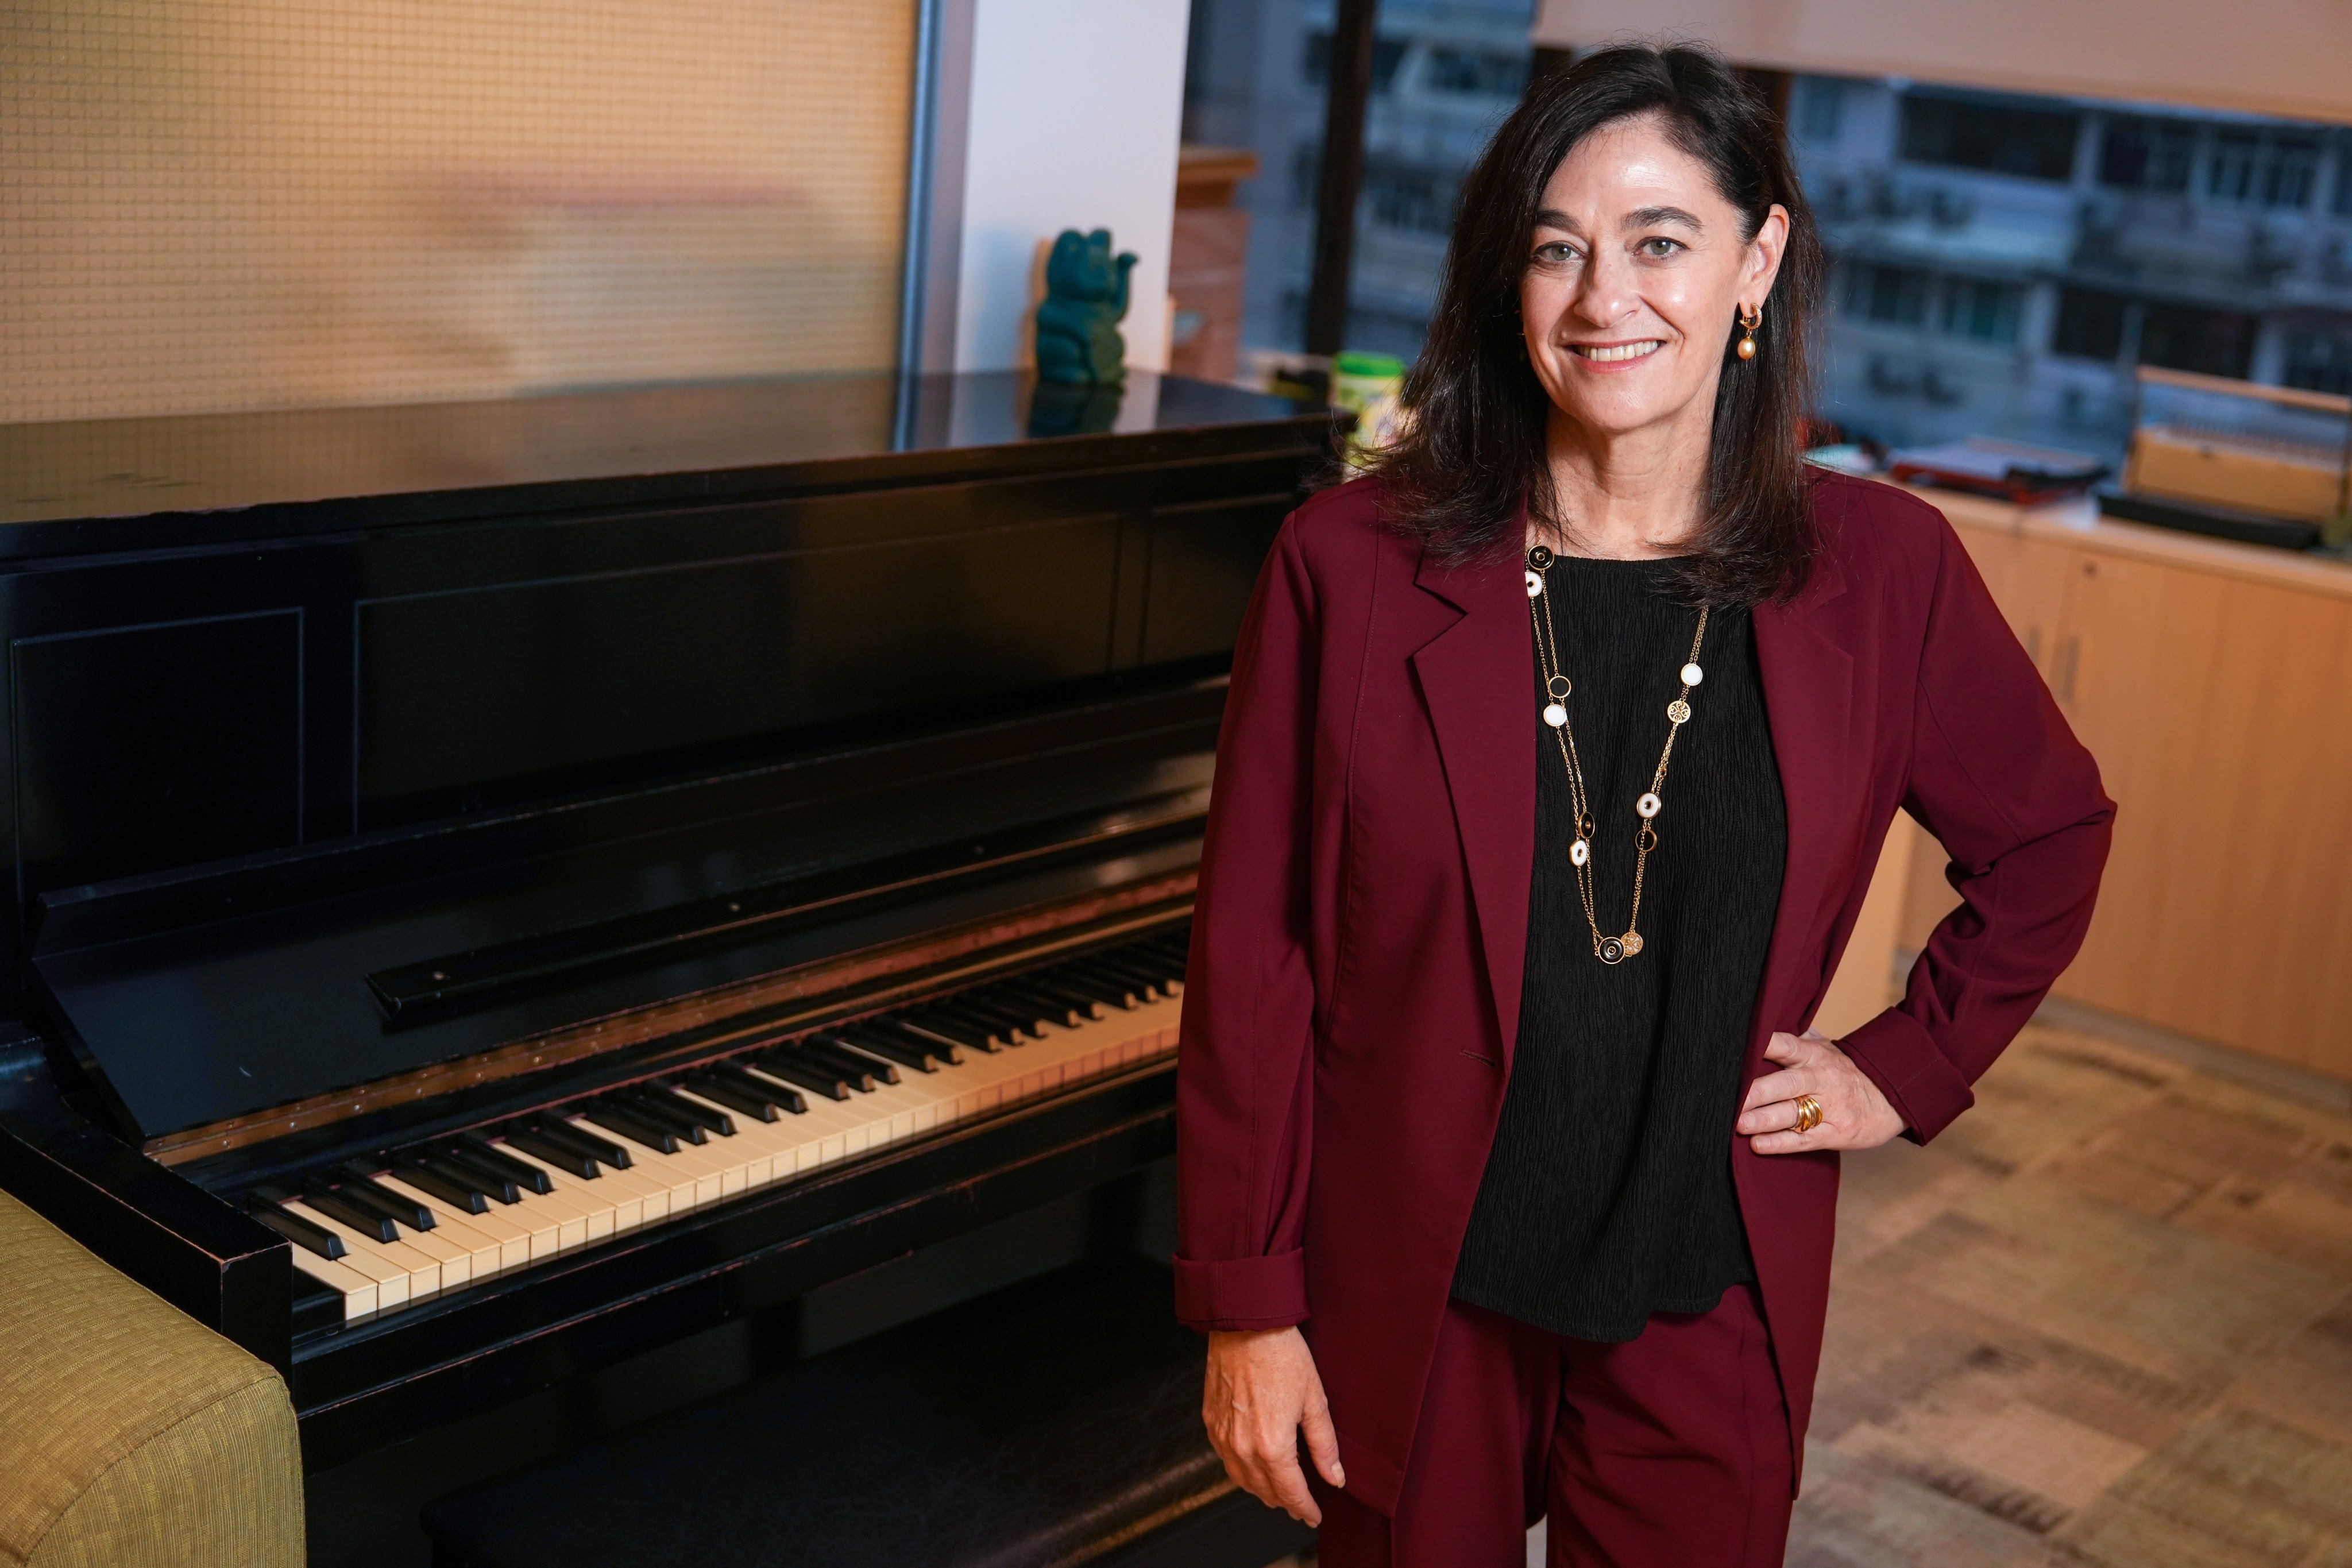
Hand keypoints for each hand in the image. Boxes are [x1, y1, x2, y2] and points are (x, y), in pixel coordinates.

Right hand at [1202, 1326, 1344, 1524]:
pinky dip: (1241, 1470)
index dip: (1304, 1507)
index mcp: (1272, 1447)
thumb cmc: (1282, 1356)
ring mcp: (1222, 1436)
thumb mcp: (1314, 1400)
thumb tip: (1335, 1478)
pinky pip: (1225, 1459)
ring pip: (1241, 1479)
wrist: (1244, 1325)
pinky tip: (1253, 1465)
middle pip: (1264, 1491)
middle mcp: (1243, 1448)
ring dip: (1260, 1490)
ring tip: (1278, 1492)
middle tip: (1300, 1505)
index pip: (1291, 1492)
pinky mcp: (1210, 1422)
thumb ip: (1324, 1445)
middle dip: (1284, 1502)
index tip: (1314, 1516)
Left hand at [1737, 1028, 1906, 1152]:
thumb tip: (1765, 1019)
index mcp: (1814, 1054)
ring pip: (1792, 1113)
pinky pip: (1804, 1140)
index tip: (1737, 1049)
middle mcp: (1821, 1079)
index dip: (1763, 1046)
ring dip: (1763, 1120)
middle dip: (1757, 1092)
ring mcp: (1830, 1107)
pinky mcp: (1836, 1133)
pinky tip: (1758, 1145)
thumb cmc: (1847, 1072)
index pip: (1785, 1045)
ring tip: (1739, 1124)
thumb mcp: (1827, 1049)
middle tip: (1730, 1099)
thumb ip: (1797, 1039)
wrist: (1893, 1098)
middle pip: (1785, 1083)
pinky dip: (1780, 1143)